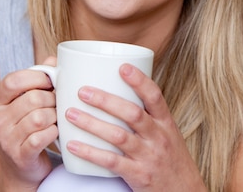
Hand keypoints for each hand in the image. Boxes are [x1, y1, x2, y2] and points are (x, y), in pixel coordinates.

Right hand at [0, 57, 58, 189]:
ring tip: (57, 118)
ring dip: (55, 116)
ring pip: (40, 117)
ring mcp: (7, 139)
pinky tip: (55, 132)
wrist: (20, 169)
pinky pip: (42, 137)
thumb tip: (53, 60)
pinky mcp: (20, 156)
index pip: (13, 80)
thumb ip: (39, 79)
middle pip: (33, 98)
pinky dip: (54, 133)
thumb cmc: (27, 127)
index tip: (50, 81)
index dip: (36, 77)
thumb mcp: (27, 102)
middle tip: (57, 104)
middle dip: (52, 99)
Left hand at [63, 64, 206, 191]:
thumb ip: (149, 117)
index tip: (122, 67)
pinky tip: (74, 145)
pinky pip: (111, 162)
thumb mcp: (169, 134)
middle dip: (105, 101)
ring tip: (71, 114)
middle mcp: (158, 137)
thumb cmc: (172, 161)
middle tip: (83, 91)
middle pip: (132, 114)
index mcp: (166, 123)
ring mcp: (148, 157)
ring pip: (118, 136)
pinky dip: (90, 153)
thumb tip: (120, 92)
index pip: (155, 96)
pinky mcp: (138, 175)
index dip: (139, 81)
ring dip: (92, 124)